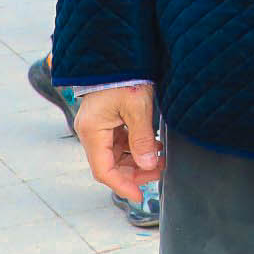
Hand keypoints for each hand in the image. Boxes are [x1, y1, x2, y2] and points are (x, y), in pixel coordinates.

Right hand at [76, 84, 161, 198]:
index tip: (140, 196)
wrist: (119, 56)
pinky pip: (121, 143)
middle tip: (160, 172)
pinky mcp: (108, 121)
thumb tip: (148, 165)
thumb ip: (142, 139)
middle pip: (111, 165)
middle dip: (135, 173)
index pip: (104, 171)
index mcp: (92, 132)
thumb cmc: (126, 78)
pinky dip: (137, 148)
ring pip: (117, 155)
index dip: (122, 186)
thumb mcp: (138, 109)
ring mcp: (99, 127)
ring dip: (138, 160)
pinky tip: (154, 147)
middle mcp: (91, 132)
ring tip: (161, 159)